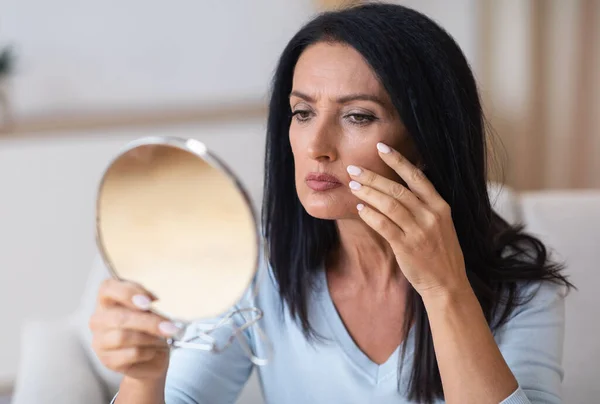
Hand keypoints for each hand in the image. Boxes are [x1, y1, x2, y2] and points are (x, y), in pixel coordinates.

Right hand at [89, 278, 179, 379]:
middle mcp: (98, 320)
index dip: (128, 292)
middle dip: (149, 322)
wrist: (151, 358)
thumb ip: (146, 304)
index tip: (150, 301)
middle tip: (170, 326)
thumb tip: (152, 301)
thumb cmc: (148, 328)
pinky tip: (153, 351)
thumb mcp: (148, 311)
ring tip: (162, 338)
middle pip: (120, 317)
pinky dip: (149, 351)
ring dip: (150, 338)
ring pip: (124, 336)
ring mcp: (100, 342)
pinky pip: (132, 353)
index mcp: (107, 301)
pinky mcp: (107, 361)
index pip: (107, 288)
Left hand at [347, 142, 469, 297]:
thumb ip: (424, 205)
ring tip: (352, 186)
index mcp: (440, 206)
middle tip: (353, 168)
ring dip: (367, 193)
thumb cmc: (440, 252)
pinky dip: (370, 215)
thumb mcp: (441, 223)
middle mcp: (430, 215)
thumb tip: (401, 184)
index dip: (398, 160)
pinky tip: (359, 208)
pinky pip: (384, 225)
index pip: (417, 176)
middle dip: (373, 176)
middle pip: (397, 189)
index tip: (381, 147)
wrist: (447, 283)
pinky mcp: (407, 246)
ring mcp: (419, 231)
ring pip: (388, 204)